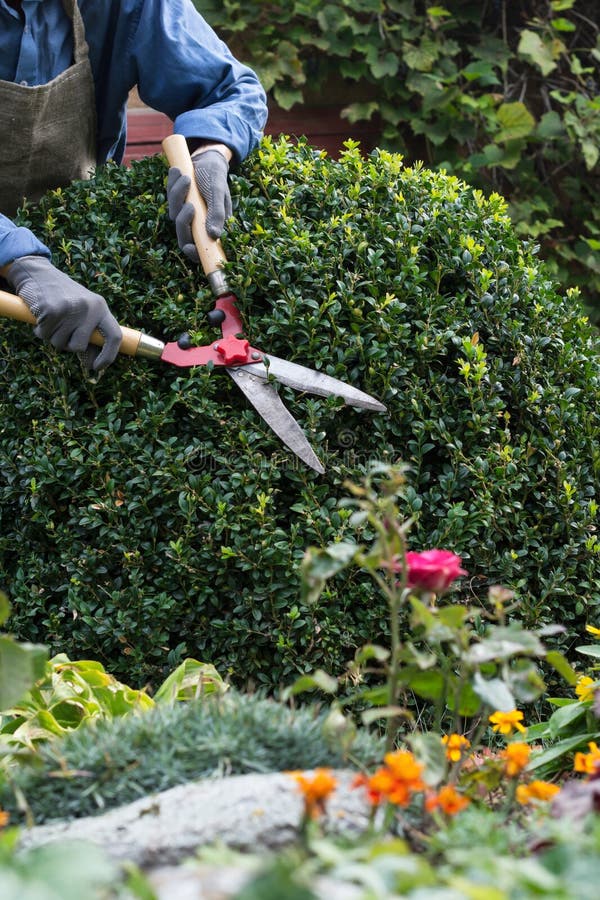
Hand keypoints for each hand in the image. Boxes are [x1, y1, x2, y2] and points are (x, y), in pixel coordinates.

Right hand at [5, 256, 121, 370]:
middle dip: (67, 344)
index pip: (115, 336)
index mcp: (101, 307)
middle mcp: (89, 308)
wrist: (38, 273)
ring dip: (51, 336)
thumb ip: (90, 336)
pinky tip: (41, 316)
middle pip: (79, 346)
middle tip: (61, 329)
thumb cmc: (63, 297)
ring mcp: (70, 308)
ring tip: (51, 318)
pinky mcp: (51, 310)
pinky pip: (43, 335)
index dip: (109, 356)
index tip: (98, 367)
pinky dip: (39, 330)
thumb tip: (93, 366)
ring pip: (59, 343)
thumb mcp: (83, 312)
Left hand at [167, 146, 231, 261]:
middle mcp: (196, 223)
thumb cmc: (216, 177)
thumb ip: (217, 214)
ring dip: (178, 195)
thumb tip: (214, 236)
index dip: (192, 252)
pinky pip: (169, 197)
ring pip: (174, 213)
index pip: (199, 248)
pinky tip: (177, 172)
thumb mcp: (218, 193)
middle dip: (184, 220)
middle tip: (190, 205)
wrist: (207, 160)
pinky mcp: (176, 201)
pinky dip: (172, 184)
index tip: (189, 247)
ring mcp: (185, 213)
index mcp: (211, 226)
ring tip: (187, 177)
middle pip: (183, 233)